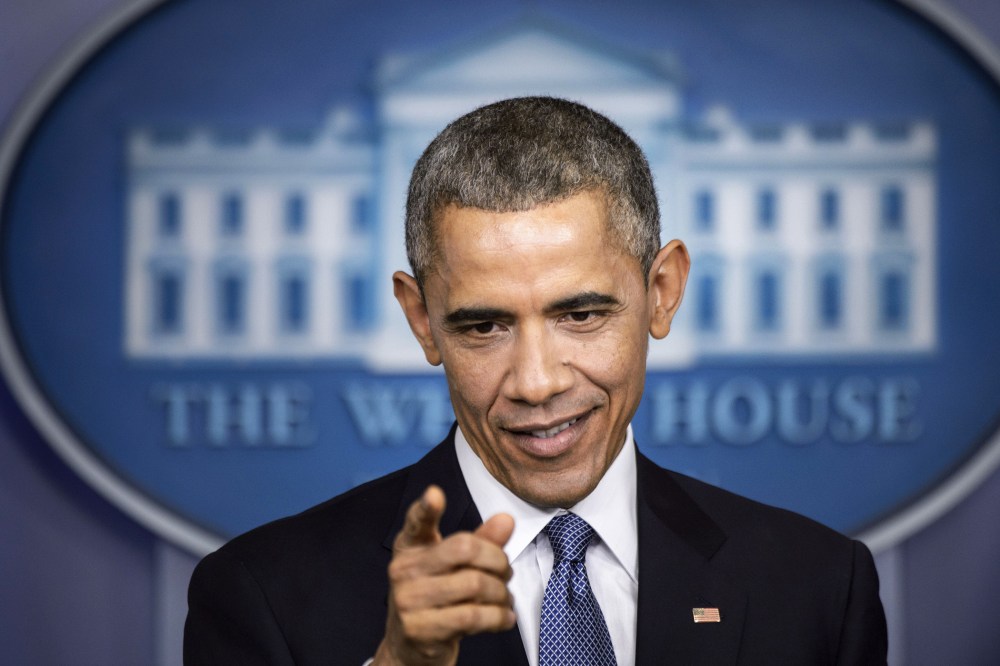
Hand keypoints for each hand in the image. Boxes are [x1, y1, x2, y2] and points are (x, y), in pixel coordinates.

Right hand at [372, 485, 515, 665]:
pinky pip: (472, 616)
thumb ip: (481, 541)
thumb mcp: (454, 568)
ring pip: (474, 584)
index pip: (415, 523)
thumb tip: (506, 520)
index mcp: (410, 547)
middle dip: (498, 560)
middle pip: (464, 549)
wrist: (411, 649)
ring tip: (505, 598)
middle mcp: (403, 570)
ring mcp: (408, 600)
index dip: (425, 508)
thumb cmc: (436, 599)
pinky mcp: (420, 629)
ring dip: (501, 592)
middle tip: (506, 572)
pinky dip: (498, 616)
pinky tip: (504, 617)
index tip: (435, 494)